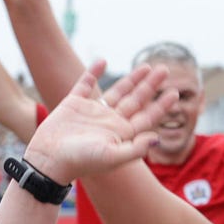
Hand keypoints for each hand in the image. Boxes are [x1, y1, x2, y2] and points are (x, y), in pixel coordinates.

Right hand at [23, 62, 177, 185]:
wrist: (49, 160)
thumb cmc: (81, 162)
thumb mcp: (112, 157)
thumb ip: (136, 148)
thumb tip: (157, 137)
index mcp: (122, 134)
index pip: (147, 116)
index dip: (161, 105)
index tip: (174, 92)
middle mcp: (110, 121)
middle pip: (136, 100)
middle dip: (151, 85)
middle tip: (165, 69)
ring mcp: (93, 112)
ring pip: (117, 91)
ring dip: (132, 79)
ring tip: (147, 67)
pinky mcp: (74, 104)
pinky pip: (86, 84)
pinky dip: (93, 72)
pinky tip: (103, 61)